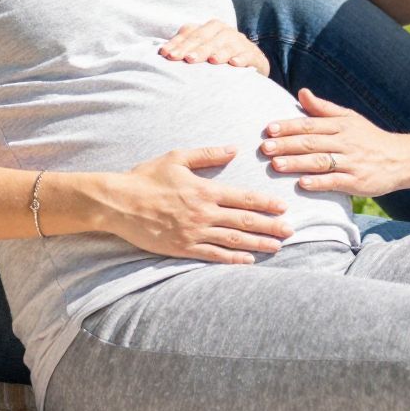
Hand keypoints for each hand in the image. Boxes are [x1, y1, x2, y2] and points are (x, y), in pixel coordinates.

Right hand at [113, 146, 291, 262]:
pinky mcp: (183, 248)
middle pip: (244, 221)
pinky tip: (248, 261)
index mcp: (204, 190)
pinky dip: (233, 259)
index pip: (243, 198)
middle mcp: (203, 213)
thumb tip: (234, 149)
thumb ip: (208, 154)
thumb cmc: (146, 177)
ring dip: (258, 243)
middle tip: (291, 231)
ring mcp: (194, 233)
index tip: (283, 207)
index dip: (266, 203)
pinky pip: (213, 255)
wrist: (118, 203)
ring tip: (277, 246)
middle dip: (270, 226)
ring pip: (233, 240)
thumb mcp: (177, 157)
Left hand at [159, 19, 269, 78]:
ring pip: (227, 44)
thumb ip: (185, 48)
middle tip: (186, 59)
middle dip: (196, 48)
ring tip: (211, 61)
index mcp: (209, 27)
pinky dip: (241, 58)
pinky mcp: (253, 54)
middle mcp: (224, 31)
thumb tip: (161, 53)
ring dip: (218, 52)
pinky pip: (248, 54)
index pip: (190, 33)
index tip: (166, 55)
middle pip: (207, 38)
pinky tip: (234, 63)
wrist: (250, 62)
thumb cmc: (218, 57)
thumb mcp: (202, 50)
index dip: (178, 43)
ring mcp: (240, 42)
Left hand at [260, 88, 409, 198]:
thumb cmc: (370, 138)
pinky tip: (302, 184)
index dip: (289, 126)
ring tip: (276, 165)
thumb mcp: (350, 118)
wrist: (403, 159)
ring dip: (297, 163)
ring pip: (320, 161)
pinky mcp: (358, 181)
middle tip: (265, 148)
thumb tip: (301, 92)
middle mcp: (346, 141)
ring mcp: (352, 162)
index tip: (268, 129)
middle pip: (312, 142)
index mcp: (342, 125)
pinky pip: (335, 181)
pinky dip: (319, 182)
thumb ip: (323, 108)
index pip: (310, 124)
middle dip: (286, 144)